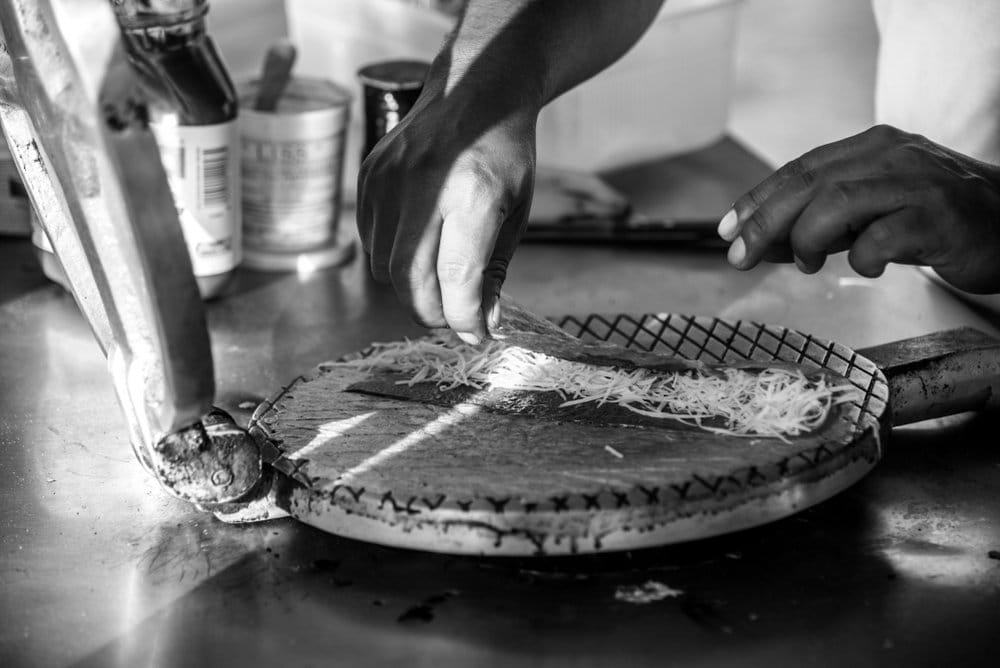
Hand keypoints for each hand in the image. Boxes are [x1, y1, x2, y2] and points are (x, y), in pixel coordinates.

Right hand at [357, 83, 536, 343]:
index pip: (457, 279)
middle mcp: (423, 185)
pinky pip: (370, 242)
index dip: (464, 318)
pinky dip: (392, 259)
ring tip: (439, 279)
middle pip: (411, 280)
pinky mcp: (367, 178)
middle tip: (453, 317)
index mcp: (472, 194)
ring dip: (411, 287)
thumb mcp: (515, 212)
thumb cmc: (503, 154)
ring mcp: (388, 180)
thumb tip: (482, 322)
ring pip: (385, 268)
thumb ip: (495, 270)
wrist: (474, 91)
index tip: (476, 333)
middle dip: (432, 313)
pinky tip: (418, 245)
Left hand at [717, 124, 999, 292]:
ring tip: (808, 264)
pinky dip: (863, 259)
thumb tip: (759, 243)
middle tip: (740, 256)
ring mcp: (916, 183)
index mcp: (870, 148)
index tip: (727, 229)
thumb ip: (820, 223)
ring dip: (808, 240)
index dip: (757, 200)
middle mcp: (890, 156)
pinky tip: (867, 269)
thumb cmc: (934, 219)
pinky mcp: (939, 217)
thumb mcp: (871, 213)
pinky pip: (882, 239)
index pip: (798, 169)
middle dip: (764, 223)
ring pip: (837, 203)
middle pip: (808, 184)